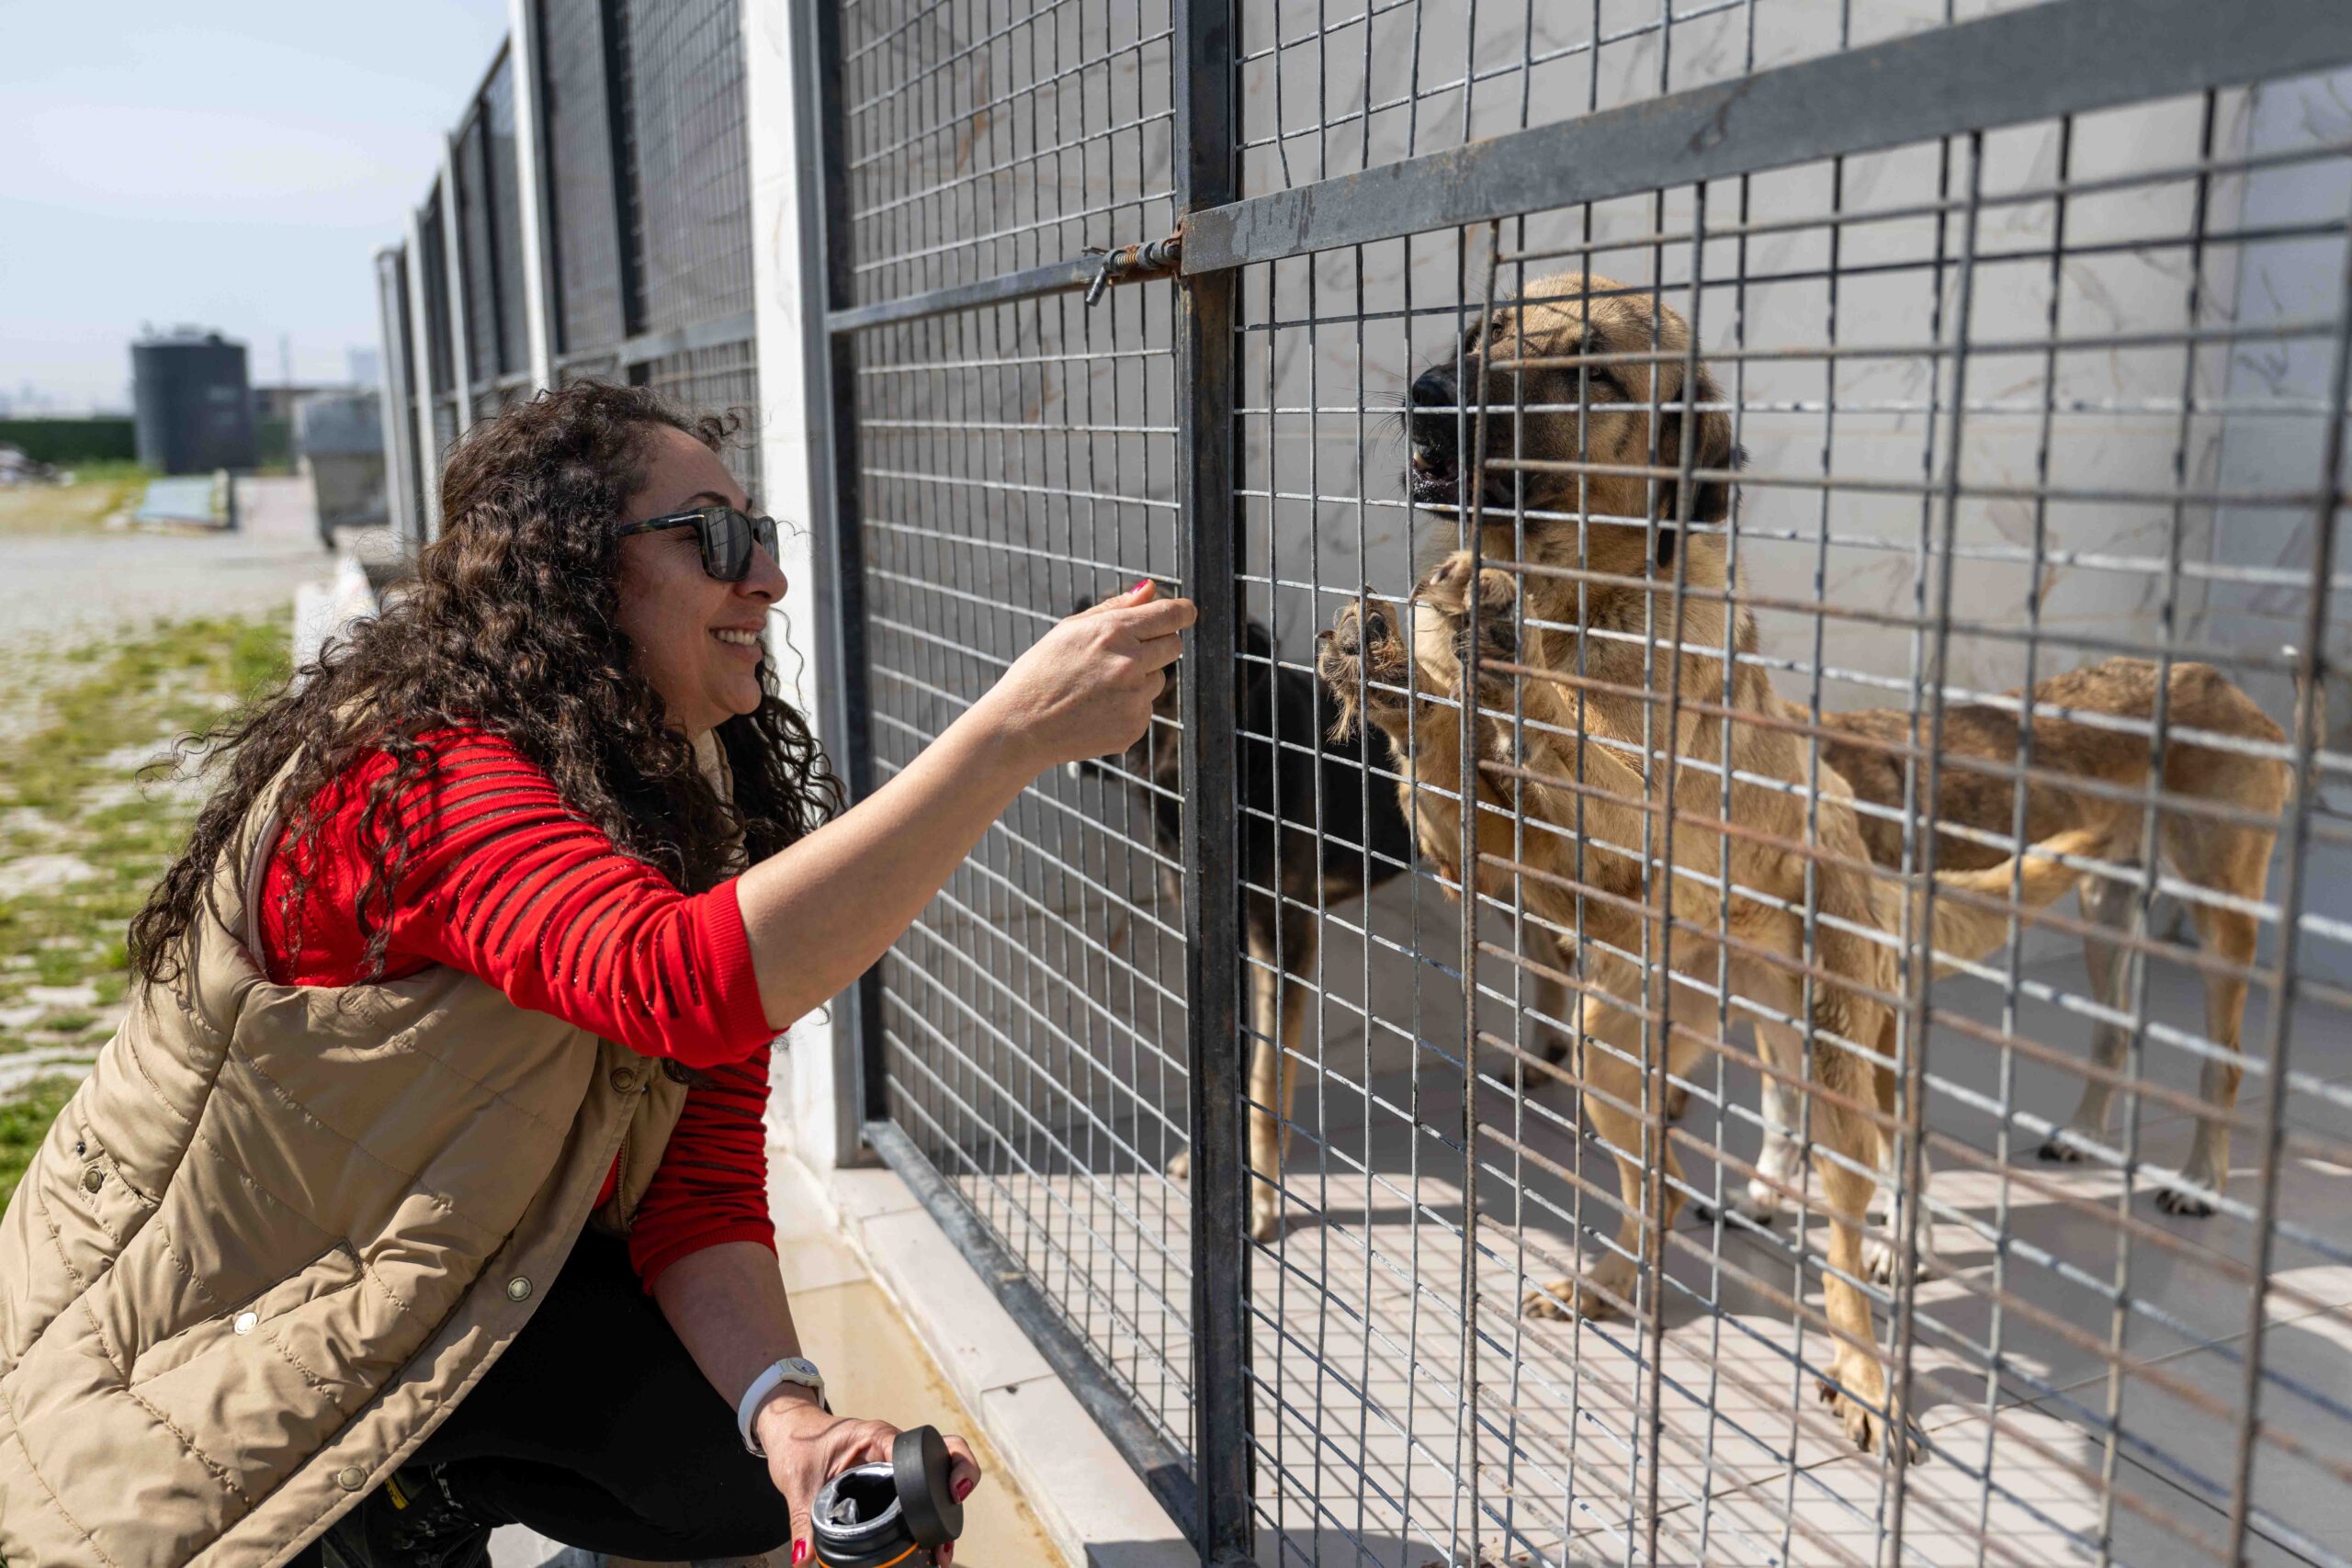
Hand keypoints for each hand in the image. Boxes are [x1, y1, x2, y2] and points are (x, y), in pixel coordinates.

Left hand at [753, 1394, 982, 1565]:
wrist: (788, 1431)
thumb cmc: (797, 1443)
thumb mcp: (798, 1484)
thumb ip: (803, 1522)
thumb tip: (805, 1560)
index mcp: (878, 1438)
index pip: (923, 1449)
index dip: (943, 1469)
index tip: (952, 1492)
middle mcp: (894, 1448)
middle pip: (946, 1454)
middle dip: (961, 1481)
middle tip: (951, 1526)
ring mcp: (897, 1463)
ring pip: (936, 1477)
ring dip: (946, 1508)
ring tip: (941, 1550)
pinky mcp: (891, 1479)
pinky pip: (919, 1491)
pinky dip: (929, 1513)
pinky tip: (927, 1544)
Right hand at [976, 580, 1195, 769]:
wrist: (1022, 727)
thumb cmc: (1041, 672)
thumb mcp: (1070, 629)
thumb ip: (1116, 607)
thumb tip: (1150, 589)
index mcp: (1113, 632)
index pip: (1170, 615)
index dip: (1182, 612)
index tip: (1186, 613)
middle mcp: (1130, 664)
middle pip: (1173, 645)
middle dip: (1159, 643)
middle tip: (1128, 652)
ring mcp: (1134, 699)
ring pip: (1159, 679)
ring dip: (1140, 678)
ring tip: (1099, 686)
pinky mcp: (1134, 727)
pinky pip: (1145, 708)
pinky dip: (1129, 707)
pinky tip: (1097, 709)